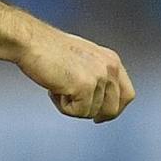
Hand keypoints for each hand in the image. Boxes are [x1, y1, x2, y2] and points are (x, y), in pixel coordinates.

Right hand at [17, 23, 134, 121]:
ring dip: (72, 106)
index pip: (127, 94)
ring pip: (91, 112)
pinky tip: (55, 90)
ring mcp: (99, 78)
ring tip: (58, 87)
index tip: (101, 116)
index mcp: (112, 60)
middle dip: (94, 114)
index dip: (115, 109)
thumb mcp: (83, 60)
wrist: (32, 43)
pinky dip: (63, 106)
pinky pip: (78, 112)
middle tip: (76, 109)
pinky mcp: (85, 87)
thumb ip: (95, 75)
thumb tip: (96, 98)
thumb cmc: (49, 50)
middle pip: (112, 109)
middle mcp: (110, 68)